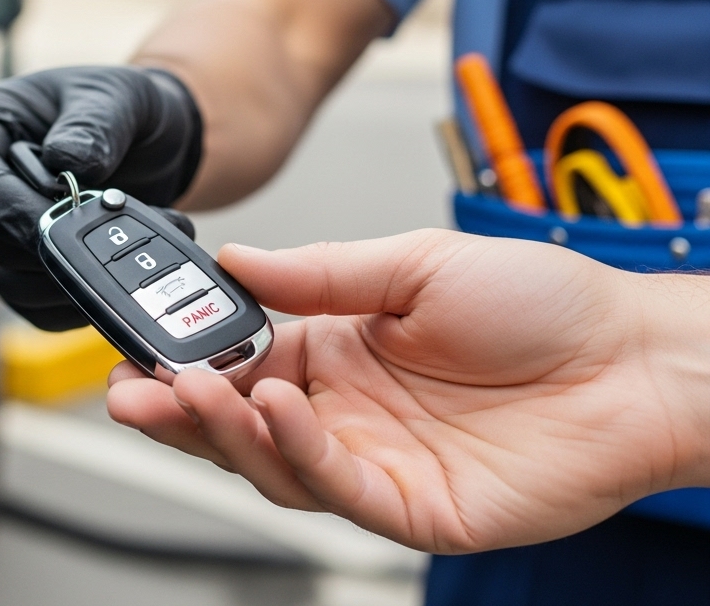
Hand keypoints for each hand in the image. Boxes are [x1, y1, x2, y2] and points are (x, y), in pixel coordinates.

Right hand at [0, 66, 201, 329]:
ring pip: (15, 283)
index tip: (55, 223)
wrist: (147, 144)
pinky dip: (87, 300)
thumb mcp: (116, 96)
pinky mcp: (23, 274)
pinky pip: (42, 309)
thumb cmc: (117, 108)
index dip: (4, 208)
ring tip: (140, 246)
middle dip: (58, 246)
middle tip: (122, 232)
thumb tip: (70, 163)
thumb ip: (94, 124)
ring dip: (80, 276)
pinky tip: (125, 272)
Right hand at [107, 229, 709, 552]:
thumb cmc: (544, 306)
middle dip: (177, 410)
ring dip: (223, 431)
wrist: (637, 358)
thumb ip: (317, 271)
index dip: (184, 361)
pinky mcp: (413, 510)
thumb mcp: (414, 263)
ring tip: (193, 390)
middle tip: (130, 390)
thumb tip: (235, 259)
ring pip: (272, 466)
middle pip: (238, 427)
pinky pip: (337, 489)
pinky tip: (277, 409)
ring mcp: (376, 464)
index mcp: (336, 352)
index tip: (139, 345)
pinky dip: (296, 451)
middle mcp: (347, 413)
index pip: (237, 364)